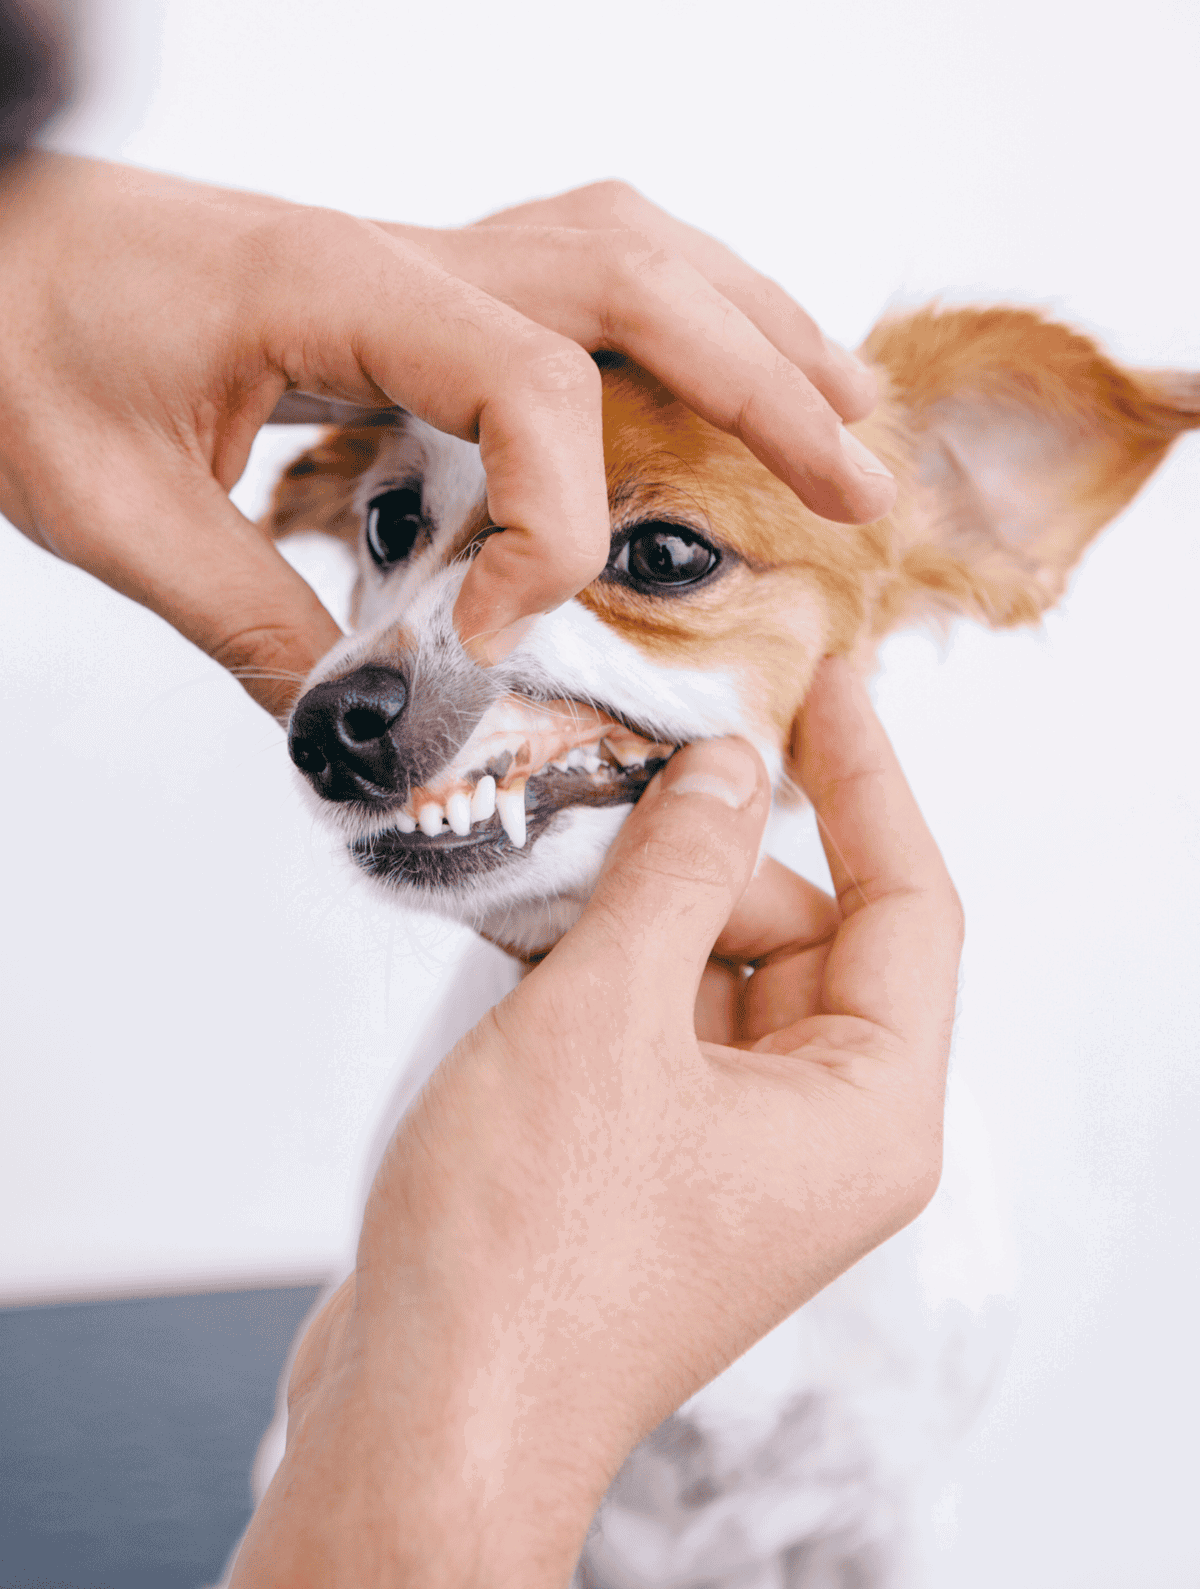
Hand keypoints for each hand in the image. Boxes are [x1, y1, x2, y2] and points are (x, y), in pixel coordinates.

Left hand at [0, 159, 894, 714]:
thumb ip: (255, 619)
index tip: (503, 630)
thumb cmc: (8, 335)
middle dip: (764, 385)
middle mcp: (400, 253)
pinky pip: (577, 275)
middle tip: (853, 490)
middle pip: (634, 277)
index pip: (529, 378)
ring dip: (748, 330)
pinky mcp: (406, 284)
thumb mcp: (114, 507)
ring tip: (842, 416)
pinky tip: (712, 379)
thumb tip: (371, 728)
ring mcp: (412, 256)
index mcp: (336, 286)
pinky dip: (674, 323)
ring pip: (626, 252)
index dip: (557, 515)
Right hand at [228, 660, 960, 1587]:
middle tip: (620, 779)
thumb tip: (729, 770)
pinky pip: (659, 1019)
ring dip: (644, 904)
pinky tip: (532, 921)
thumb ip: (679, 871)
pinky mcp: (655, 1158)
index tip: (829, 682)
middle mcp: (820, 1134)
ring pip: (717, 969)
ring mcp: (735, 1150)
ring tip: (556, 856)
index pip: (909, 904)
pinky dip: (608, 963)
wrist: (424, 1415)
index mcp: (867, 1114)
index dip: (871, 779)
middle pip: (802, 930)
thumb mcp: (608, 1014)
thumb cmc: (525, 1248)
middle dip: (712, 853)